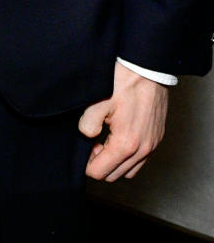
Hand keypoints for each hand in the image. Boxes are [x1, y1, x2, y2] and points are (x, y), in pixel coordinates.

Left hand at [78, 61, 167, 180]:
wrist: (147, 67)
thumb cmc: (122, 81)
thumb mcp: (97, 101)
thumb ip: (88, 124)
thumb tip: (86, 136)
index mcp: (126, 144)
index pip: (100, 172)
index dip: (86, 163)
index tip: (84, 146)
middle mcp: (143, 150)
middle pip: (114, 175)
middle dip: (100, 163)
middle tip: (93, 142)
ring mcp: (152, 145)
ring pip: (129, 170)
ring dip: (115, 162)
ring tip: (105, 140)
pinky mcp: (157, 138)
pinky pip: (141, 160)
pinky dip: (128, 157)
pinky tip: (119, 137)